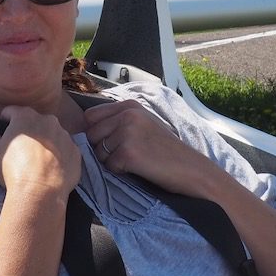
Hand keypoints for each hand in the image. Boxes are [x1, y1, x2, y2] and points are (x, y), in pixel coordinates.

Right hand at [0, 106, 80, 198]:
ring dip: (45, 142)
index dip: (4, 120)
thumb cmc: (13, 170)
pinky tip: (51, 169)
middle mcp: (48, 120)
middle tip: (21, 148)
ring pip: (52, 134)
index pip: (11, 111)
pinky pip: (65, 149)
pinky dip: (59, 155)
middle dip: (28, 131)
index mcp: (25, 116)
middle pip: (35, 121)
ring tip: (38, 161)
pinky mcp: (76, 151)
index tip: (2, 128)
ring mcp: (65, 135)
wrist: (40, 192)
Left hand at [83, 100, 217, 194]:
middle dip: (101, 148)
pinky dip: (120, 171)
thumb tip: (85, 129)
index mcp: (130, 105)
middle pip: (91, 134)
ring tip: (135, 160)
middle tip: (125, 154)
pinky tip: (138, 167)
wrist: (190, 168)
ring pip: (98, 152)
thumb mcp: (143, 124)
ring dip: (111, 161)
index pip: (90, 116)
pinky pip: (109, 165)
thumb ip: (118, 120)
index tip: (108, 142)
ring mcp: (127, 132)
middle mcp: (127, 115)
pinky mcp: (128, 152)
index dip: (95, 132)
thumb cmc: (165, 149)